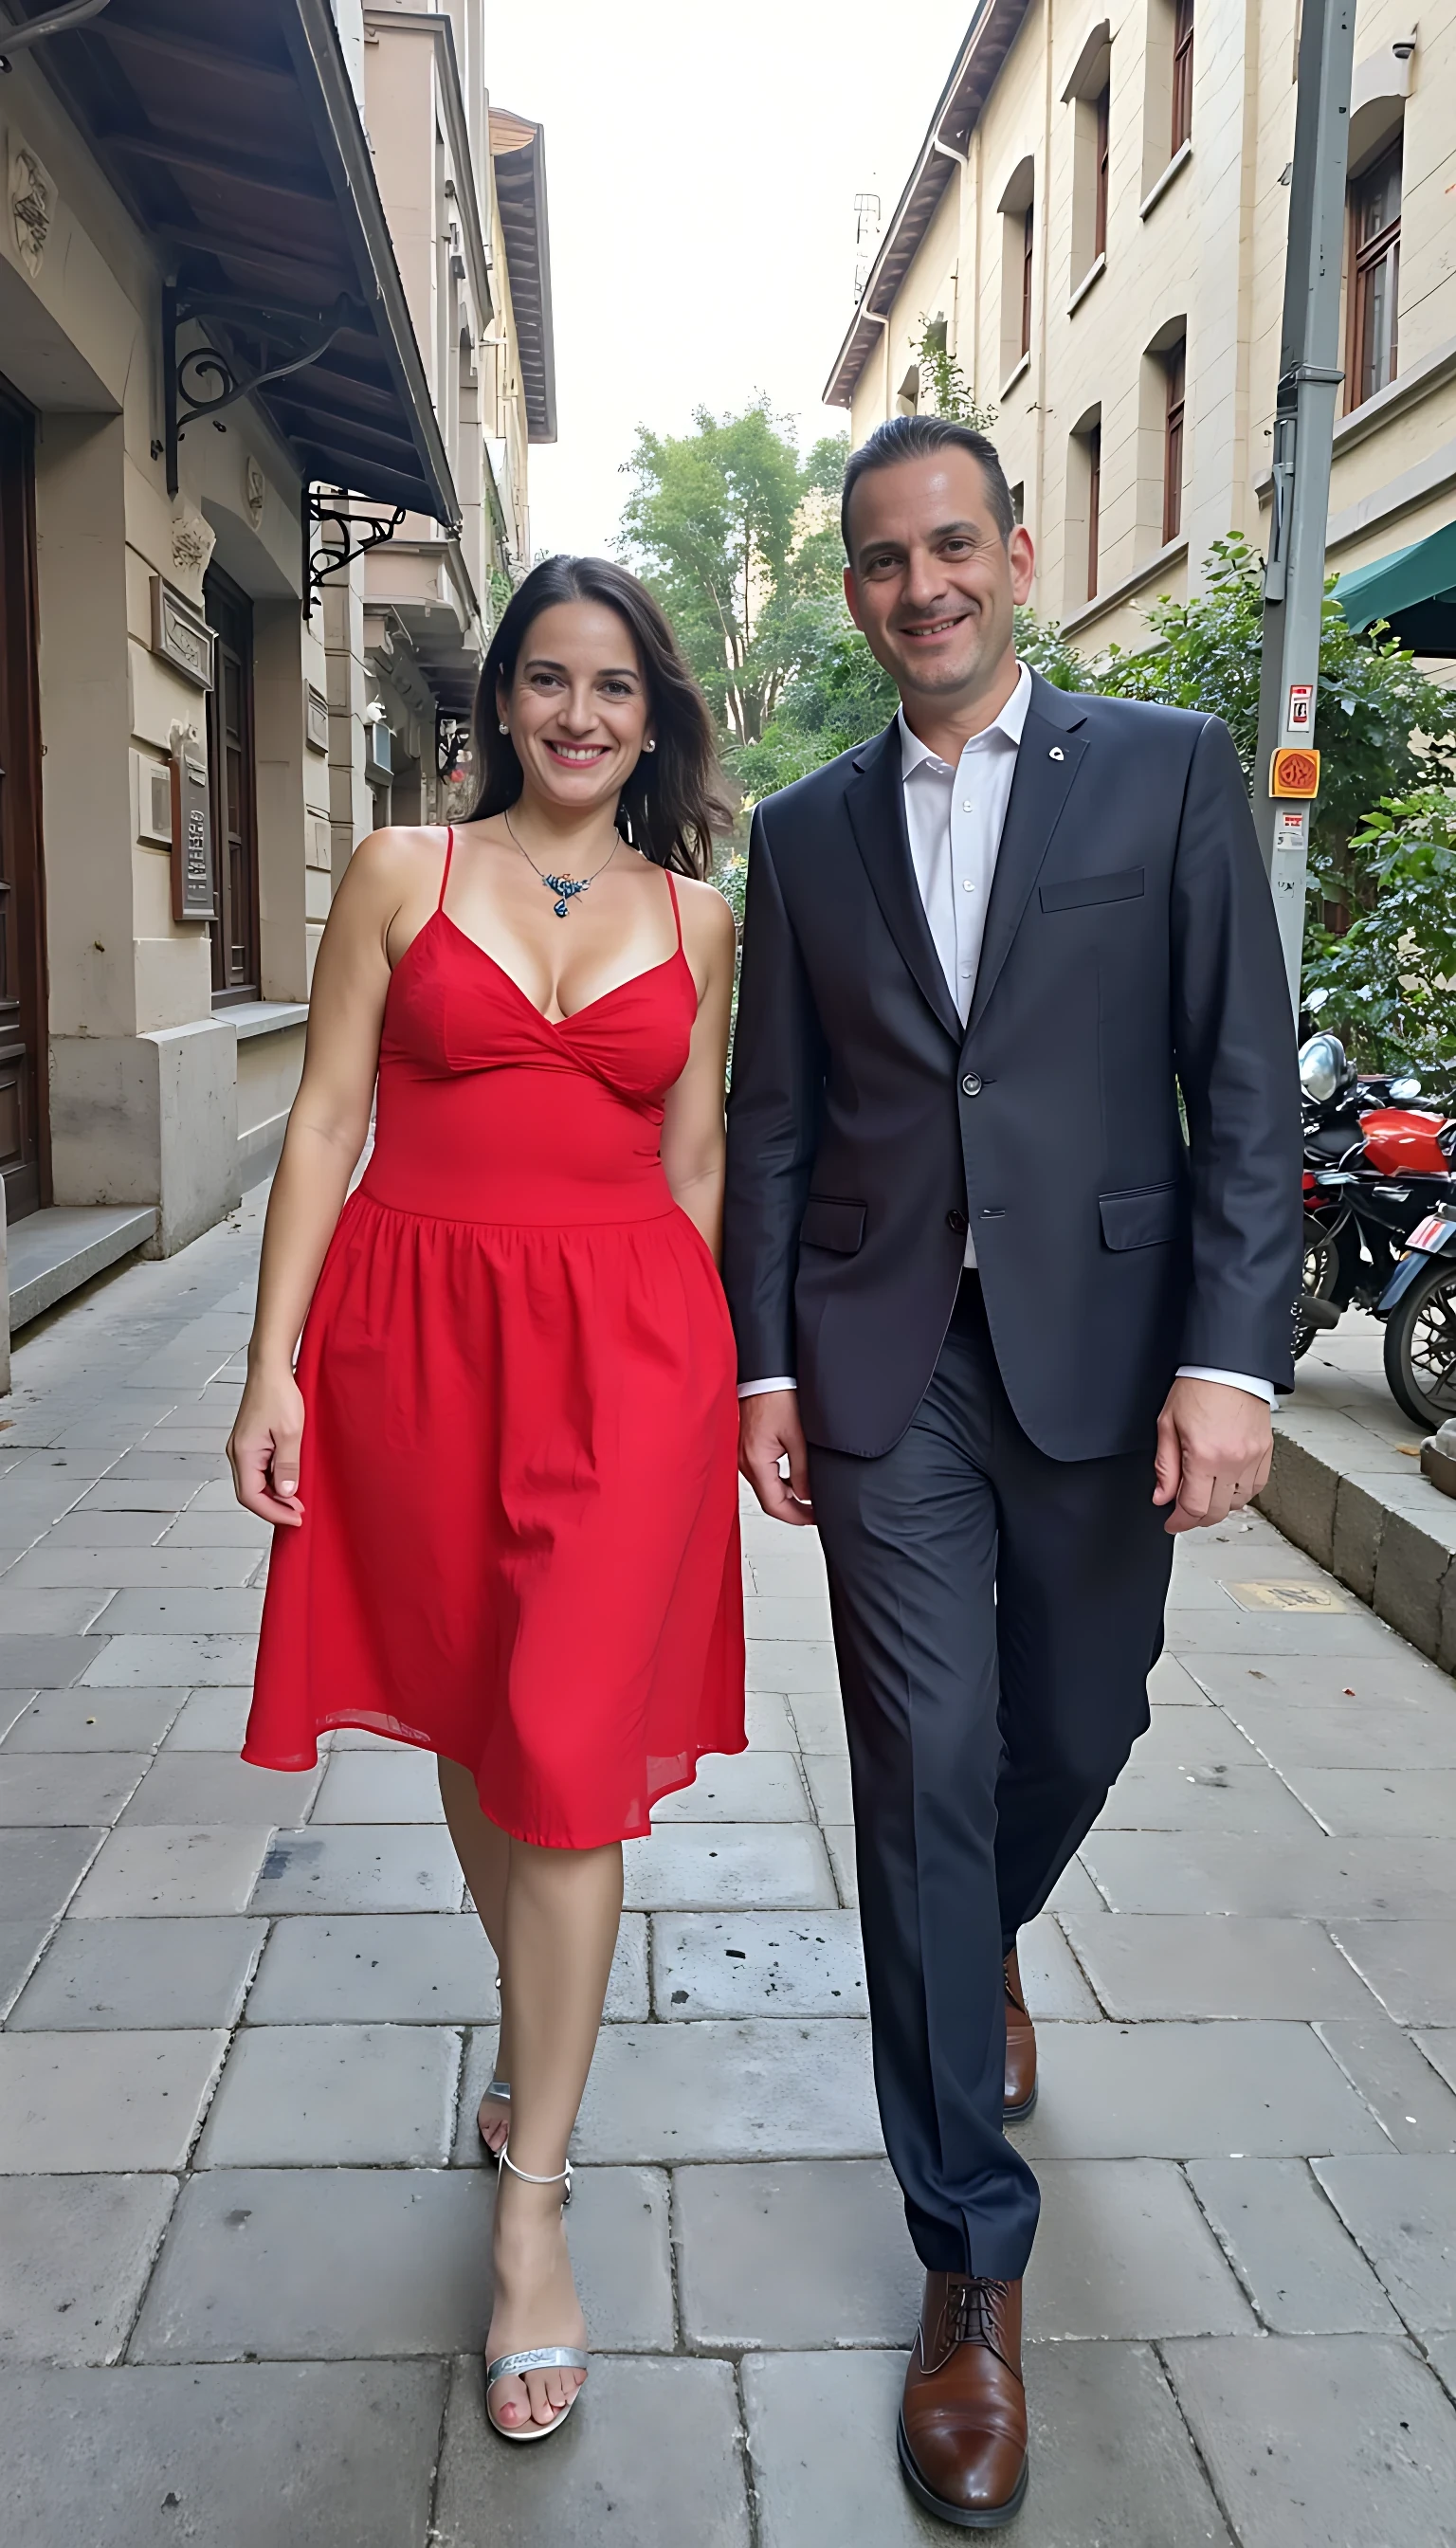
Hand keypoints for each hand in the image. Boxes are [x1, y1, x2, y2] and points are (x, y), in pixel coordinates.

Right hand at [228, 1365, 306, 1526]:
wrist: (270, 1368)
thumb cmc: (279, 1394)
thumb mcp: (292, 1432)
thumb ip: (288, 1465)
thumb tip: (286, 1493)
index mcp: (243, 1452)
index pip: (251, 1496)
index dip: (273, 1512)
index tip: (296, 1519)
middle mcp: (236, 1452)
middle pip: (249, 1493)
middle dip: (274, 1507)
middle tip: (299, 1513)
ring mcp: (241, 1448)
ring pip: (253, 1483)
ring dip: (273, 1496)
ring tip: (297, 1501)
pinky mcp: (249, 1443)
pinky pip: (257, 1471)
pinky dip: (271, 1482)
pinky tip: (288, 1482)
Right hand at [739, 1389, 814, 1526]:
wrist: (764, 1374)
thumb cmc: (776, 1396)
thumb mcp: (798, 1437)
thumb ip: (803, 1471)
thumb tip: (807, 1495)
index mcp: (756, 1461)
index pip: (774, 1505)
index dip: (796, 1517)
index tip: (814, 1519)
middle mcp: (745, 1461)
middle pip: (769, 1499)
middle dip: (793, 1509)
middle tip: (815, 1512)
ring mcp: (744, 1454)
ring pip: (766, 1487)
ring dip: (787, 1496)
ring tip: (809, 1498)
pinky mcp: (747, 1447)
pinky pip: (762, 1473)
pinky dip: (779, 1481)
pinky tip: (794, 1480)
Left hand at [1153, 1376, 1271, 1534]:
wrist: (1230, 1365)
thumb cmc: (1199, 1386)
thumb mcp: (1168, 1424)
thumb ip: (1165, 1466)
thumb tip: (1162, 1495)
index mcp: (1204, 1456)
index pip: (1193, 1508)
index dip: (1179, 1522)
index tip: (1172, 1523)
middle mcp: (1232, 1461)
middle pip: (1216, 1511)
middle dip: (1197, 1518)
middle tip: (1184, 1513)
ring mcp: (1252, 1457)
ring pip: (1238, 1503)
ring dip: (1219, 1506)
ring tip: (1205, 1496)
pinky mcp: (1265, 1451)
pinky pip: (1256, 1487)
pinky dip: (1240, 1494)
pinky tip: (1227, 1487)